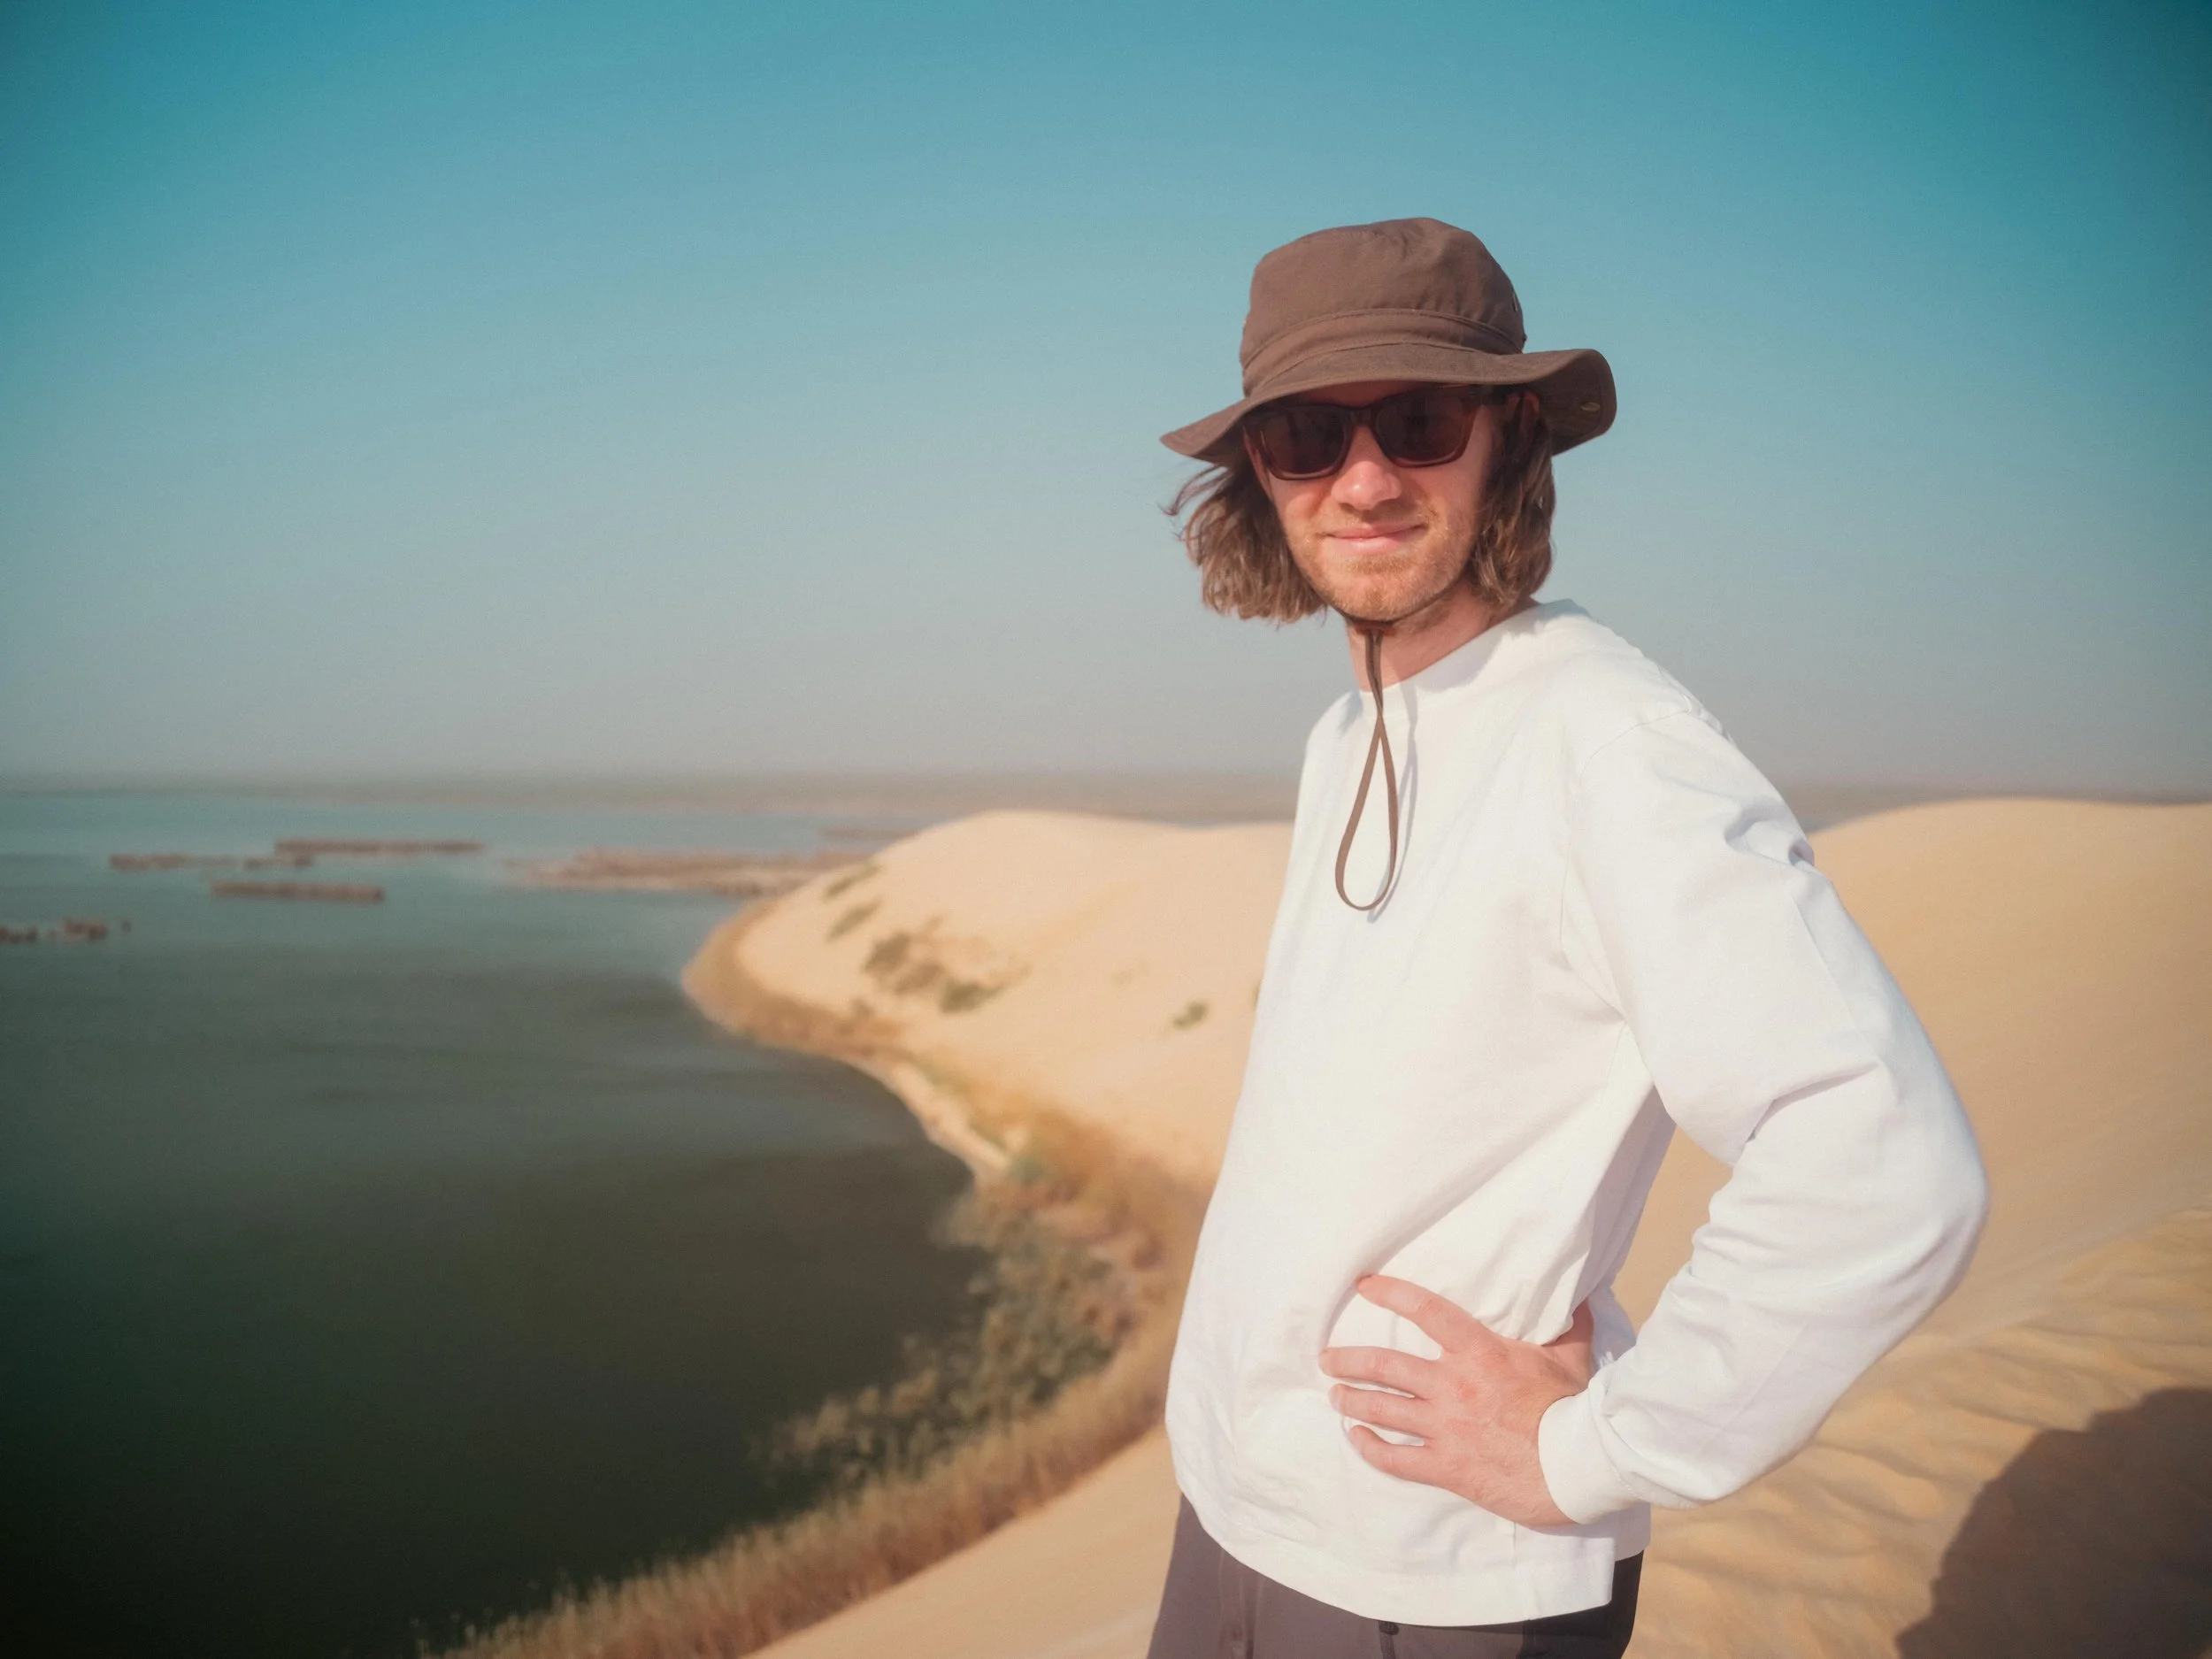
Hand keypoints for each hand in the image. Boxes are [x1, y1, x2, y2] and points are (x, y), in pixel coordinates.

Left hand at [1320, 1274, 1595, 1527]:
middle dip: (1348, 1360)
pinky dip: (1369, 1448)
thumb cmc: (1573, 1410)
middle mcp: (1452, 1385)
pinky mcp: (1446, 1466)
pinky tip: (1356, 1439)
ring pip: (1382, 1409)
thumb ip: (1567, 1323)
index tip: (1363, 1285)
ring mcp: (1445, 1427)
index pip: (1425, 1310)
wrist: (1578, 1467)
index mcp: (1479, 1352)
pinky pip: (1395, 1458)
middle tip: (1328, 1358)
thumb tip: (1578, 1293)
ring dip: (1352, 1400)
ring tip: (1335, 1395)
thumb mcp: (1571, 1357)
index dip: (1390, 1293)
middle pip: (1384, 1365)